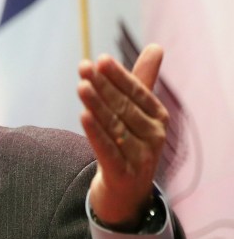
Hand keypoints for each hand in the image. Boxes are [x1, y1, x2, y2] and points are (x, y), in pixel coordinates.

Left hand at [77, 44, 168, 229]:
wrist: (126, 192)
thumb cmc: (131, 144)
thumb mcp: (138, 114)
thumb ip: (142, 82)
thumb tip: (156, 46)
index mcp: (158, 117)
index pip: (136, 92)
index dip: (117, 76)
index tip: (99, 59)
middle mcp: (153, 136)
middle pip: (123, 107)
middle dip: (102, 86)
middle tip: (83, 68)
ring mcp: (140, 156)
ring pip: (114, 126)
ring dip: (97, 105)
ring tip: (81, 86)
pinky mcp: (123, 174)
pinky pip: (107, 149)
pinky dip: (96, 133)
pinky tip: (83, 116)